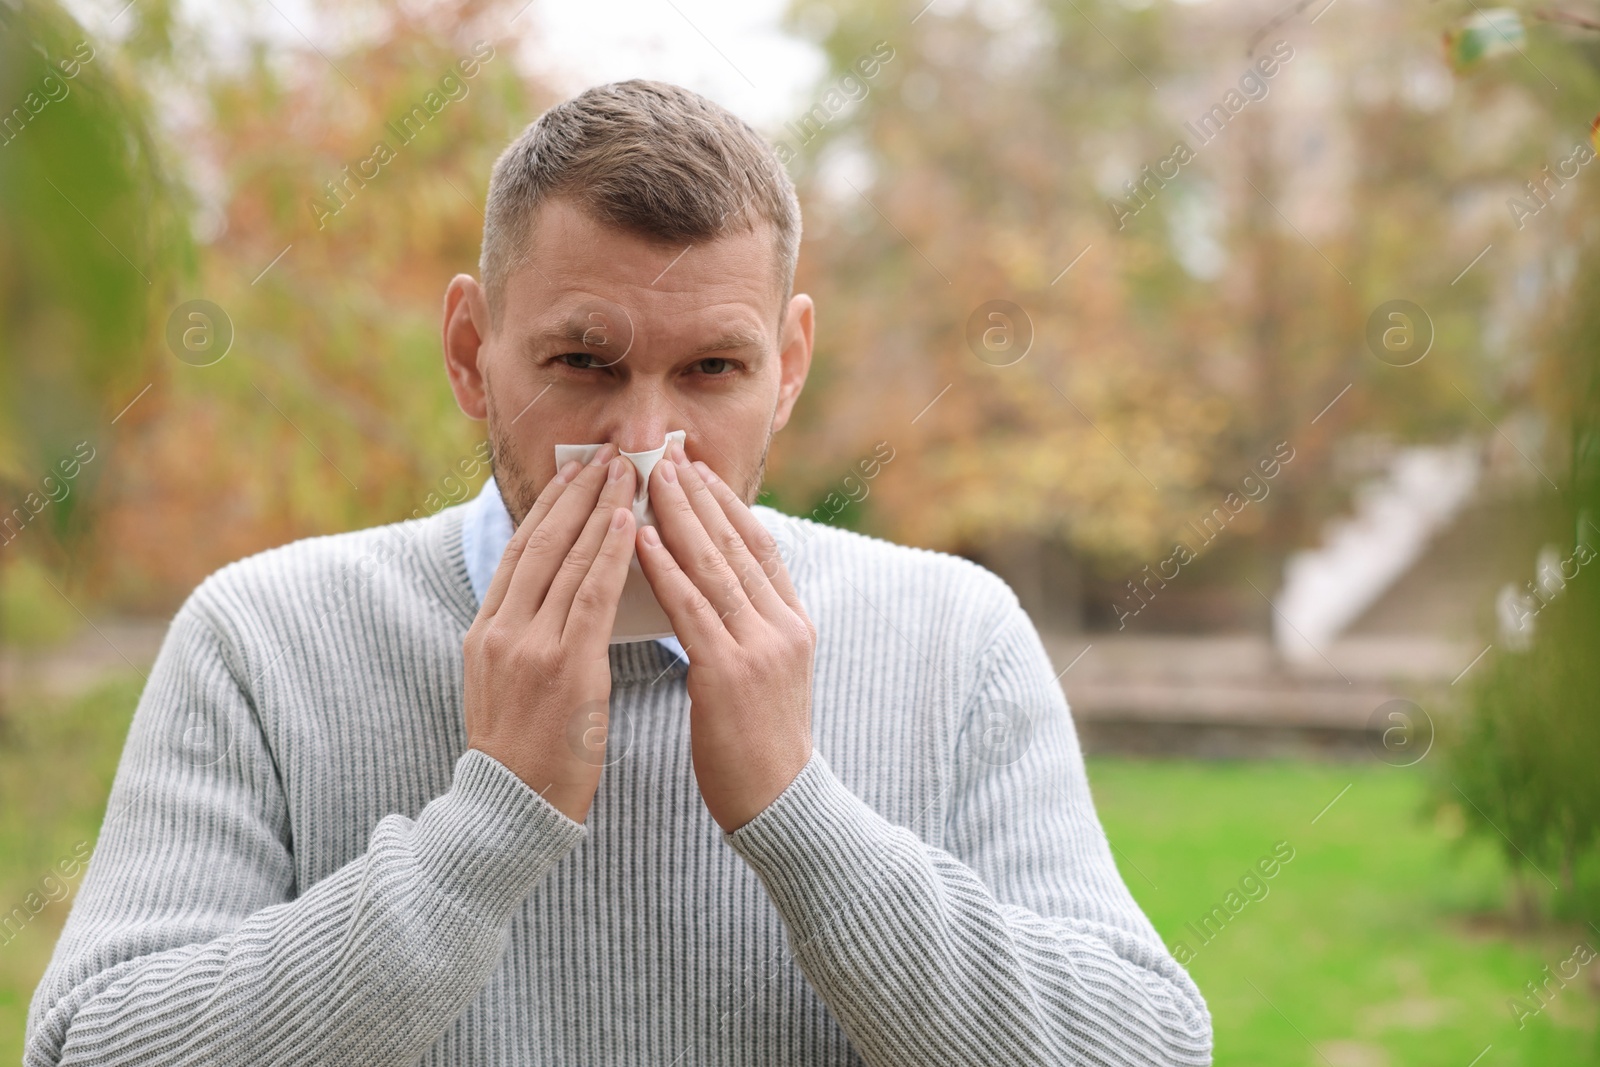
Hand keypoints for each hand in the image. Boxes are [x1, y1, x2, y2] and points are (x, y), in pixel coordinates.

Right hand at [461, 445, 636, 823]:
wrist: (508, 811)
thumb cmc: (522, 756)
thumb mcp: (506, 687)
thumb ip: (524, 640)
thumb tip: (552, 603)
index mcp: (485, 632)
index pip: (519, 551)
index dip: (549, 506)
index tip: (574, 472)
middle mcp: (501, 630)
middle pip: (541, 542)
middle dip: (576, 492)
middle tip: (606, 452)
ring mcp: (529, 646)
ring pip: (567, 559)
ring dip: (600, 508)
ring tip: (626, 470)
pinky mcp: (563, 666)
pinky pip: (591, 596)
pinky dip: (611, 554)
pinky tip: (630, 523)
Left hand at [635, 439, 815, 831]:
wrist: (781, 805)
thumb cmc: (761, 746)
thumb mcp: (768, 676)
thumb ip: (749, 630)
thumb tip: (719, 592)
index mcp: (793, 623)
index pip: (759, 547)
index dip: (727, 505)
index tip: (697, 471)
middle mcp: (782, 625)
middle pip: (736, 544)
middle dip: (699, 495)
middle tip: (668, 454)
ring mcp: (759, 646)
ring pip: (713, 565)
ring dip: (679, 515)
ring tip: (650, 476)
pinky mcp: (729, 672)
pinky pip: (691, 607)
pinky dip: (666, 567)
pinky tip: (642, 538)